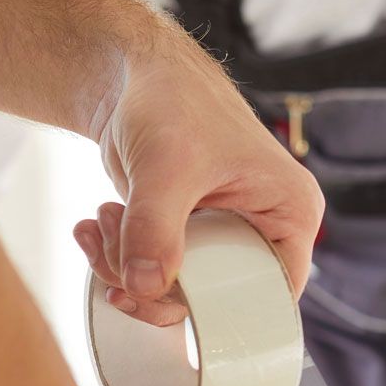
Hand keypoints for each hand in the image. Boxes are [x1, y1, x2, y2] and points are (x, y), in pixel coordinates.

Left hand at [75, 38, 322, 325]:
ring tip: (104, 219)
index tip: (155, 298)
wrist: (133, 75)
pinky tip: (96, 223)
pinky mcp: (187, 235)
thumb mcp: (166, 166)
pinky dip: (116, 257)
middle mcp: (264, 230)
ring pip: (176, 290)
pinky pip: (153, 271)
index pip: (268, 296)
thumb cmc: (170, 99)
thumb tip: (145, 287)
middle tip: (114, 251)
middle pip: (215, 299)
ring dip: (125, 267)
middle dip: (152, 282)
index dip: (215, 311)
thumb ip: (155, 229)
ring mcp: (223, 235)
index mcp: (289, 214)